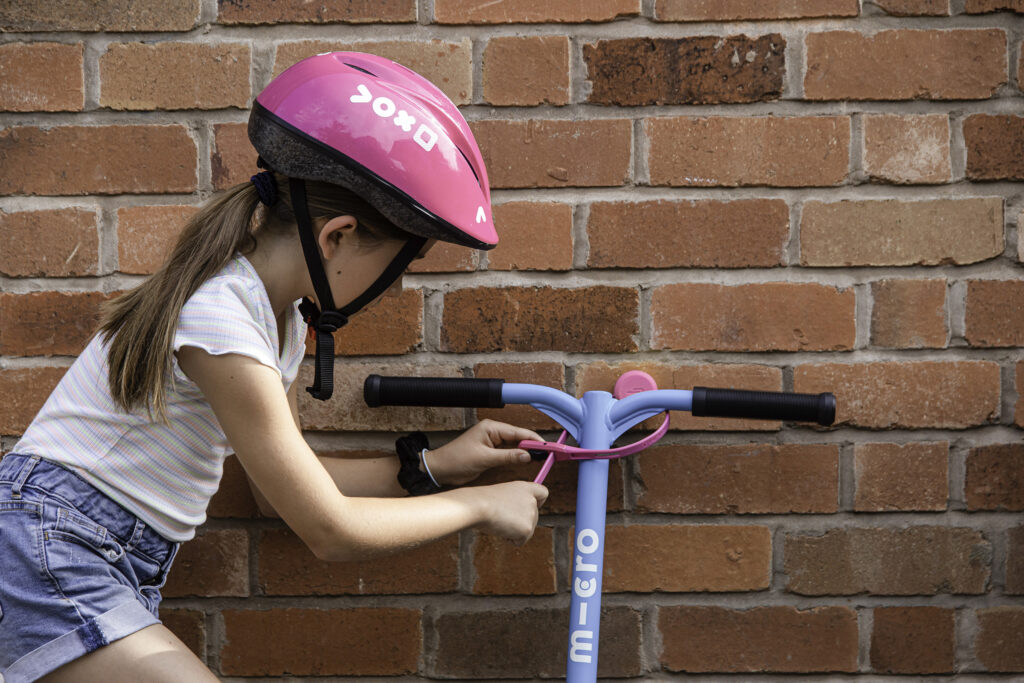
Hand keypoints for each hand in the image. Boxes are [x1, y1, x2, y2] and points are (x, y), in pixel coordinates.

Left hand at [426, 419, 541, 485]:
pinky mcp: (491, 452)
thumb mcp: (484, 459)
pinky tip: (527, 461)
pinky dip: (518, 456)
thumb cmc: (456, 460)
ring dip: (526, 451)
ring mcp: (492, 442)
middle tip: (548, 454)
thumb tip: (527, 455)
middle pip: (519, 437)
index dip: (534, 439)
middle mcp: (493, 432)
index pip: (518, 432)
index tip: (547, 447)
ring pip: (515, 445)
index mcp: (491, 428)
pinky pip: (509, 452)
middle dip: (533, 445)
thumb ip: (507, 456)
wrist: (440, 470)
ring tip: (542, 458)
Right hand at [474, 481, 548, 544]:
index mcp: (524, 487)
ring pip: (526, 531)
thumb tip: (516, 519)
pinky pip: (519, 541)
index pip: (543, 492)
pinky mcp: (527, 529)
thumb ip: (514, 503)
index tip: (532, 507)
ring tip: (499, 521)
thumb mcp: (501, 496)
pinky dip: (509, 540)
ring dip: (513, 531)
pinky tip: (500, 530)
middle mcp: (531, 500)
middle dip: (521, 523)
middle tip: (503, 519)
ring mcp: (531, 515)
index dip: (539, 501)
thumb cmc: (482, 501)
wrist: (478, 506)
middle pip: (535, 517)